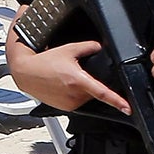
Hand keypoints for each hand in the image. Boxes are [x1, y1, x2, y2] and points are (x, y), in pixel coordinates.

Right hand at [9, 38, 130, 114]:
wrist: (26, 73)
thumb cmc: (44, 62)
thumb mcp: (69, 49)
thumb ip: (88, 47)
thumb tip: (100, 46)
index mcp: (78, 81)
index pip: (103, 93)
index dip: (118, 101)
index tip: (128, 108)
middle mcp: (74, 94)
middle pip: (94, 92)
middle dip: (91, 83)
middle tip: (78, 73)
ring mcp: (69, 103)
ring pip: (86, 98)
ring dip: (83, 89)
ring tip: (67, 79)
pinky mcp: (64, 108)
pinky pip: (77, 102)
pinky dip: (75, 95)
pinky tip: (64, 86)